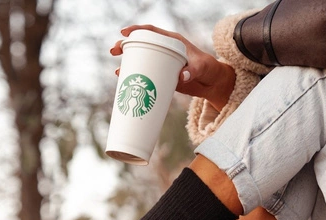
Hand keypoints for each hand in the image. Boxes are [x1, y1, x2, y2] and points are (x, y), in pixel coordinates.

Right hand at [110, 24, 235, 110]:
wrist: (211, 83)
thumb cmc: (209, 69)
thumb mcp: (202, 67)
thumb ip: (193, 70)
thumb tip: (181, 76)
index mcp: (173, 42)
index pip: (152, 31)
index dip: (137, 30)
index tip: (124, 33)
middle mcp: (166, 51)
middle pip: (142, 45)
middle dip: (126, 46)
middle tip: (114, 50)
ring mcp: (163, 64)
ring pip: (142, 60)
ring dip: (128, 63)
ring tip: (117, 70)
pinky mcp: (163, 76)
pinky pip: (146, 75)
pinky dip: (136, 77)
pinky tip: (126, 81)